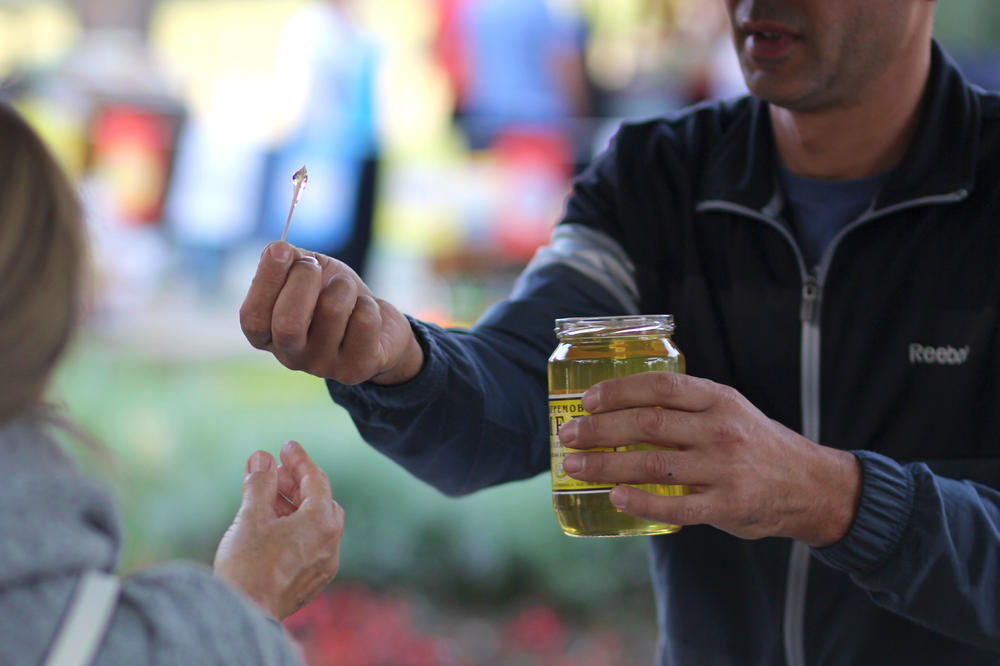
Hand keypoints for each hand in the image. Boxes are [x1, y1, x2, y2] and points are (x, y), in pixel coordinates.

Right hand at [214, 440, 344, 619]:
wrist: (243, 616)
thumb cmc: (247, 565)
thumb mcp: (251, 516)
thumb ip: (260, 483)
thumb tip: (263, 458)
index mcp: (321, 523)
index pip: (316, 480)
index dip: (300, 460)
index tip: (286, 447)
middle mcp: (330, 543)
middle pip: (320, 501)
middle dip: (298, 483)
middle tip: (275, 473)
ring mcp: (323, 564)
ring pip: (315, 524)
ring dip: (294, 506)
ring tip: (266, 497)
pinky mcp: (312, 581)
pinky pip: (310, 544)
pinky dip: (295, 528)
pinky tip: (271, 526)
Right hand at [239, 241, 423, 384]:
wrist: (380, 327)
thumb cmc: (335, 294)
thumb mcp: (309, 272)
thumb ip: (289, 261)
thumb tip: (278, 250)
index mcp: (269, 336)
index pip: (253, 317)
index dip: (266, 281)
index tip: (281, 249)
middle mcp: (291, 356)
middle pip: (288, 323)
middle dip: (303, 281)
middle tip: (313, 265)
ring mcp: (324, 366)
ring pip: (332, 310)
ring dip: (342, 285)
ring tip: (345, 288)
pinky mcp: (356, 369)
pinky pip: (364, 320)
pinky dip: (368, 304)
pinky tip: (366, 311)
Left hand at [557, 372, 860, 546]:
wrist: (811, 485)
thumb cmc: (756, 443)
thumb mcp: (730, 409)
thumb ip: (687, 405)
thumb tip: (622, 404)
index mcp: (718, 399)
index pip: (659, 388)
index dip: (618, 391)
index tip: (587, 400)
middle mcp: (719, 430)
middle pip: (647, 424)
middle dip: (599, 430)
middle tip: (568, 435)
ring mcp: (723, 469)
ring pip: (652, 464)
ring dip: (607, 465)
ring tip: (576, 467)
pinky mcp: (726, 506)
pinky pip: (675, 506)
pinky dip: (641, 502)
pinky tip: (615, 497)